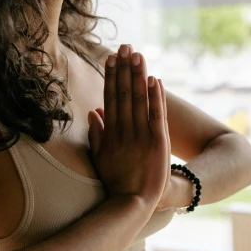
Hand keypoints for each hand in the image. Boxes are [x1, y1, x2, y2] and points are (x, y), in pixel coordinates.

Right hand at [88, 45, 170, 211]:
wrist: (132, 203)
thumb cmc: (116, 182)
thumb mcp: (100, 157)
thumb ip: (97, 134)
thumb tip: (93, 112)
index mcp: (110, 132)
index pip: (110, 97)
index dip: (111, 76)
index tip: (111, 58)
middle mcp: (124, 131)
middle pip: (123, 93)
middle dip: (124, 68)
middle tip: (125, 46)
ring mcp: (141, 136)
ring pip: (139, 99)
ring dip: (138, 75)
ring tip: (138, 54)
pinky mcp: (158, 142)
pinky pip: (156, 115)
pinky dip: (155, 97)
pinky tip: (154, 79)